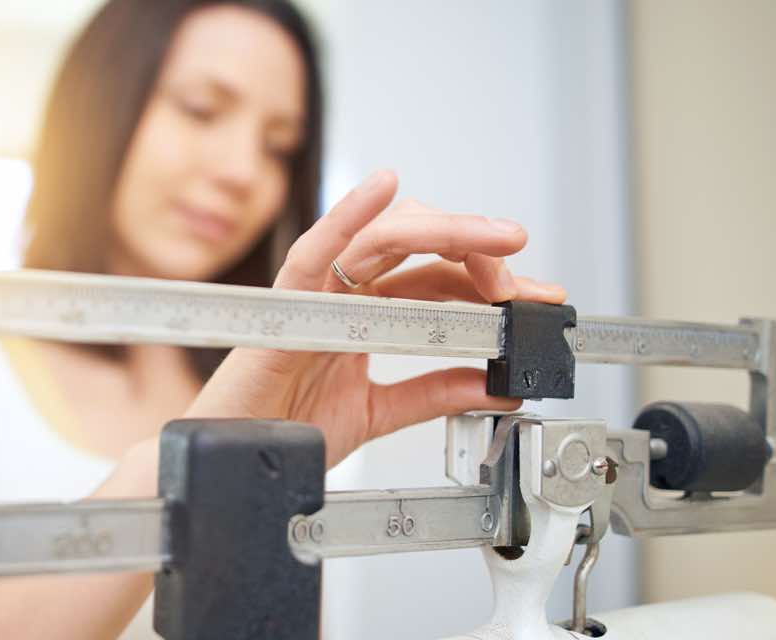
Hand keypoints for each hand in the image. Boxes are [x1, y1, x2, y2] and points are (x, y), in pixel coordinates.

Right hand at [185, 170, 566, 466]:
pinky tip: (384, 189)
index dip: (491, 284)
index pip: (436, 281)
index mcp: (362, 314)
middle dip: (480, 255)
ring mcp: (313, 295)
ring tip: (496, 236)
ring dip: (444, 231)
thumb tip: (495, 385)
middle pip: (419, 251)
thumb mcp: (375, 413)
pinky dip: (346, 217)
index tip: (540, 299)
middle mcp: (341, 294)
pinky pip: (313, 254)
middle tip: (530, 278)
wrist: (235, 464)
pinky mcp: (283, 308)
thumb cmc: (283, 432)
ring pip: (382, 241)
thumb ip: (430, 393)